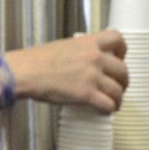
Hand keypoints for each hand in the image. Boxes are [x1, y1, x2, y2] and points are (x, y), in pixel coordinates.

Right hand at [6, 30, 128, 113]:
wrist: (25, 72)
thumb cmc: (38, 59)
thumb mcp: (65, 45)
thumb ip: (82, 51)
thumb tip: (88, 61)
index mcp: (90, 42)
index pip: (118, 39)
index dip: (122, 50)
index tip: (120, 58)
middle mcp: (96, 57)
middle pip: (123, 69)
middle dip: (123, 80)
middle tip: (119, 86)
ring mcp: (92, 76)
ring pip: (117, 89)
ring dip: (118, 98)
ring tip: (114, 103)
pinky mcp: (86, 94)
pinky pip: (107, 104)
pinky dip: (109, 109)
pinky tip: (104, 111)